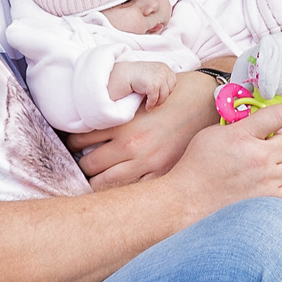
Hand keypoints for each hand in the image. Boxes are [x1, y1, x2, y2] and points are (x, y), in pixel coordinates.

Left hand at [67, 67, 216, 190]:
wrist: (209, 100)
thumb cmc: (174, 92)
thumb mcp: (140, 94)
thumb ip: (116, 109)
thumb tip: (91, 115)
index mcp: (124, 124)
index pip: (80, 140)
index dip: (72, 144)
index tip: (72, 145)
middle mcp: (133, 147)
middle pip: (89, 166)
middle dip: (81, 165)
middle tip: (79, 162)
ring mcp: (148, 164)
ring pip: (106, 183)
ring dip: (96, 180)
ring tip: (94, 175)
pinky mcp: (162, 173)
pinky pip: (132, 189)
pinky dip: (120, 187)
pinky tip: (117, 182)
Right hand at [106, 59, 176, 114]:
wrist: (123, 74)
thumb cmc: (137, 76)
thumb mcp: (153, 73)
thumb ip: (162, 78)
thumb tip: (170, 92)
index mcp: (164, 67)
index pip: (173, 82)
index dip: (166, 91)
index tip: (158, 95)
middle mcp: (163, 70)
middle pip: (170, 90)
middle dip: (162, 97)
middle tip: (154, 102)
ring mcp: (159, 77)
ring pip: (164, 96)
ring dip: (157, 102)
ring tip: (150, 105)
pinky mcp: (152, 85)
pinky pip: (155, 99)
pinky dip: (150, 104)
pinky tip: (146, 106)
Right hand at [156, 103, 281, 221]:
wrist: (188, 200)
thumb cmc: (197, 166)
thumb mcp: (212, 134)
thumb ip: (239, 125)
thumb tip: (259, 123)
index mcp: (243, 135)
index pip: (280, 114)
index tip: (281, 118)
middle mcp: (259, 157)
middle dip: (276, 144)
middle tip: (262, 150)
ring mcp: (266, 181)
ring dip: (278, 166)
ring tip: (260, 171)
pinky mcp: (269, 201)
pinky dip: (281, 187)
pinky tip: (266, 186)